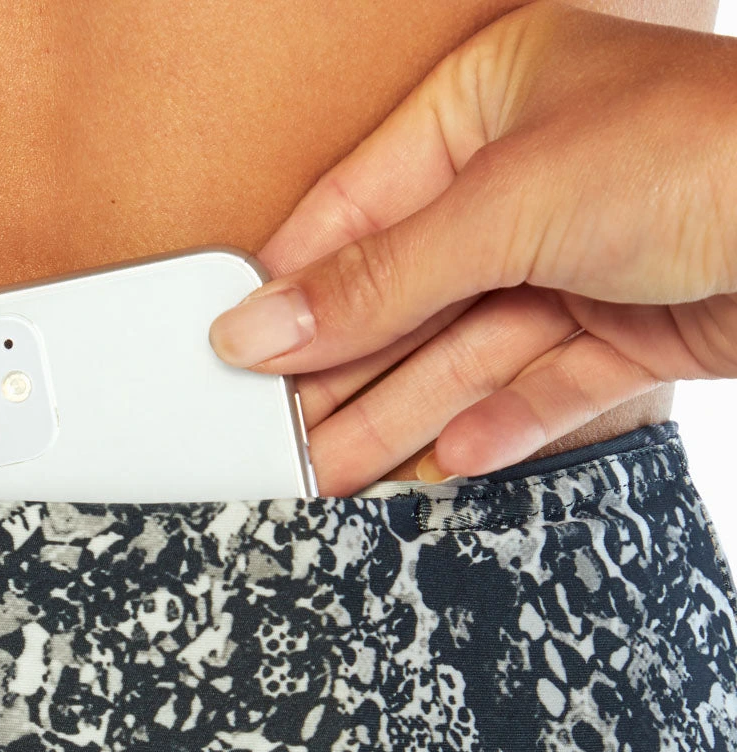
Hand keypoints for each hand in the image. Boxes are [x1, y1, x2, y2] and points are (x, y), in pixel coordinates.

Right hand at [208, 0, 736, 492]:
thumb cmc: (698, 155)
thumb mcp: (508, 207)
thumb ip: (380, 278)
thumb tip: (260, 325)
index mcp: (492, 104)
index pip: (363, 206)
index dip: (296, 285)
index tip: (232, 354)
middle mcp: (533, 180)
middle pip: (410, 292)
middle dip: (345, 369)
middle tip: (274, 438)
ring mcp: (583, 259)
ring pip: (469, 351)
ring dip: (406, 415)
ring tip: (333, 475)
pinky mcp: (631, 331)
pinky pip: (543, 386)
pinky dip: (500, 424)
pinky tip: (451, 459)